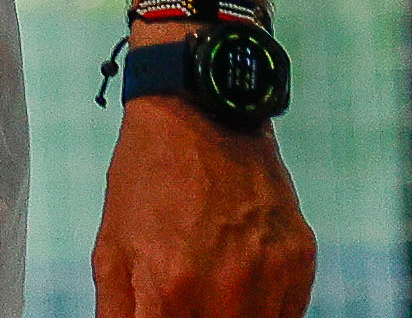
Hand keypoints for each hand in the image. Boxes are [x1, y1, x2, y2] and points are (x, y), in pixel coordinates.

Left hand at [94, 85, 315, 317]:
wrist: (200, 114)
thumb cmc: (147, 177)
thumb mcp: (111, 248)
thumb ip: (118, 311)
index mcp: (169, 288)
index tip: (163, 315)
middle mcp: (227, 289)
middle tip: (183, 304)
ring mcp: (270, 277)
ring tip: (210, 296)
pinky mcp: (300, 262)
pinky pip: (288, 313)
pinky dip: (264, 310)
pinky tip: (241, 287)